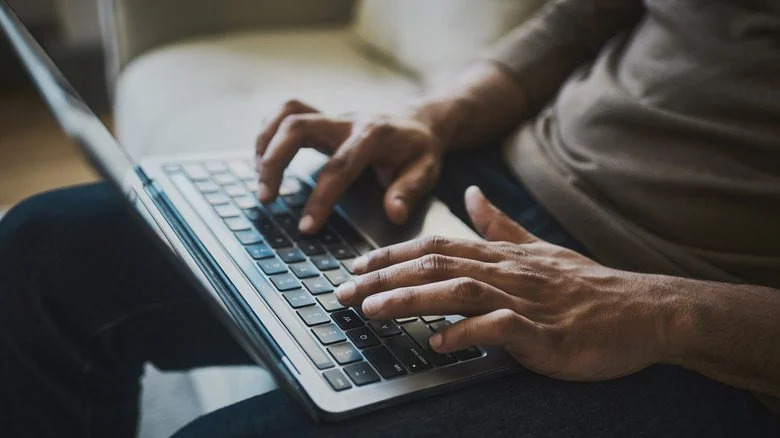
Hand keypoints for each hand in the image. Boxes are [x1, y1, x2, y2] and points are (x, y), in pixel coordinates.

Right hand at [255, 100, 444, 232]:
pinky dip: (269, 133)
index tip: (306, 227)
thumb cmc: (419, 150)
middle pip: (298, 126)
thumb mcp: (426, 171)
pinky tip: (264, 161)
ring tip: (260, 180)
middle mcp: (347, 121)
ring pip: (287, 113)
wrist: (419, 120)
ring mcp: (332, 117)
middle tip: (266, 198)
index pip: (339, 166)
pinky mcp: (322, 119)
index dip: (320, 198)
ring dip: (265, 143)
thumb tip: (394, 213)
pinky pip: (287, 114)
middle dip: (275, 160)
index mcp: (373, 136)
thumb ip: (409, 191)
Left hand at [335, 186, 677, 380]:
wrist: (643, 311)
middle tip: (343, 291)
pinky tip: (438, 343)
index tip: (356, 265)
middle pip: (436, 265)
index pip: (435, 247)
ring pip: (458, 291)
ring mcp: (525, 301)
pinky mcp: (544, 333)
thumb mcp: (539, 249)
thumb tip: (473, 194)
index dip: (391, 254)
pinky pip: (499, 330)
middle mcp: (506, 272)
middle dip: (384, 277)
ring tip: (372, 311)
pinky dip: (466, 334)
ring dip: (411, 300)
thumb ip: (501, 224)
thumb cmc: (586, 286)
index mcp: (501, 255)